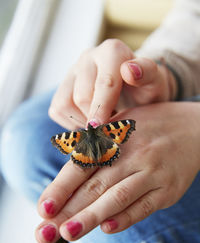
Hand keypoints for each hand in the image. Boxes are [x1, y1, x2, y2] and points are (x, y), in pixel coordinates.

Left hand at [35, 101, 199, 242]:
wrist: (193, 127)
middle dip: (69, 210)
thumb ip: (93, 147)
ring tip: (69, 233)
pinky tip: (108, 228)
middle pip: (95, 185)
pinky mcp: (168, 188)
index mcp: (114, 137)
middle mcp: (131, 154)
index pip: (81, 165)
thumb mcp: (120, 126)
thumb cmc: (148, 128)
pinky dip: (126, 217)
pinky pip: (145, 205)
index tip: (43, 209)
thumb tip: (65, 177)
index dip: (60, 187)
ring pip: (117, 197)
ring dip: (92, 216)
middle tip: (45, 233)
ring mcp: (151, 171)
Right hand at [48, 39, 176, 129]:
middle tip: (110, 130)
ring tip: (100, 124)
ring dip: (82, 122)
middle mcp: (88, 57)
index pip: (104, 83)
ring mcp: (72, 71)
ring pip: (64, 104)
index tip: (102, 129)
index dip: (103, 109)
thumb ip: (147, 74)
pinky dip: (71, 122)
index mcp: (112, 52)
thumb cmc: (145, 89)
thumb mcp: (155, 82)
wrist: (133, 90)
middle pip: (82, 97)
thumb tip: (129, 70)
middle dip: (96, 119)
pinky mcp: (63, 87)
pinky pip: (57, 110)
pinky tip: (89, 121)